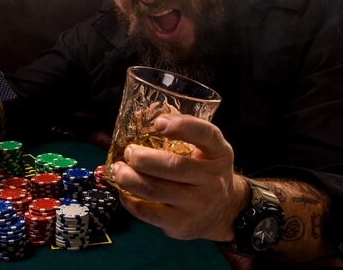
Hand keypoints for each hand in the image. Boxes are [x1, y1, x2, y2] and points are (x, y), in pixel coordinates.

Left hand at [111, 114, 248, 241]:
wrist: (224, 211)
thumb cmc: (205, 171)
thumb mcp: (206, 149)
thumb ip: (181, 132)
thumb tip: (139, 117)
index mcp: (219, 153)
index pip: (205, 134)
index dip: (181, 126)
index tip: (158, 123)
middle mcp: (212, 179)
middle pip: (172, 165)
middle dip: (142, 157)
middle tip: (128, 152)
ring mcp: (197, 204)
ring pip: (154, 189)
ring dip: (129, 178)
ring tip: (118, 169)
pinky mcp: (181, 224)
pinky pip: (147, 212)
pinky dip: (129, 200)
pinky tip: (123, 190)